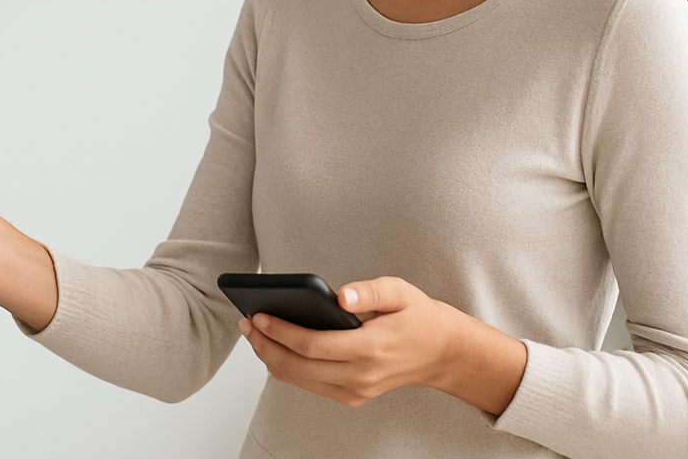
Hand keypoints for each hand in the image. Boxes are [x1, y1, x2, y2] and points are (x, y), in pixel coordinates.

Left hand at [238, 276, 525, 414]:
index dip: (280, 331)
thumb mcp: (400, 292)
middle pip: (298, 367)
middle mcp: (360, 376)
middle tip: (246, 323)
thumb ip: (370, 291)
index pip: (312, 345)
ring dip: (271, 357)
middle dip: (266, 345)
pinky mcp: (353, 396)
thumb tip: (341, 296)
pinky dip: (287, 368)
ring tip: (254, 333)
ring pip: (299, 380)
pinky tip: (274, 346)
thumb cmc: (417, 316)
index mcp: (370, 349)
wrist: (442, 352)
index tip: (257, 315)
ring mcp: (356, 391)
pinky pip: (310, 385)